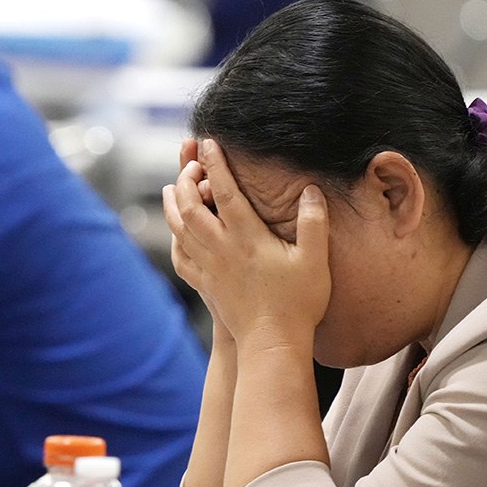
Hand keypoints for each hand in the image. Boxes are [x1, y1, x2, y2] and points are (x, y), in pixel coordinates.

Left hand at [162, 138, 331, 350]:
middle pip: (190, 206)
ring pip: (179, 229)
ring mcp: (210, 267)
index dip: (215, 163)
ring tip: (171, 188)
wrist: (272, 343)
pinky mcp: (205, 285)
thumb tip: (310, 190)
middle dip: (186, 180)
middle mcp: (222, 249)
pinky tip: (177, 233)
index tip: (208, 142)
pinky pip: (180, 257)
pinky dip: (174, 239)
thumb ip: (314, 222)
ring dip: (172, 205)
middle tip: (191, 166)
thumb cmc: (298, 303)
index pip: (225, 191)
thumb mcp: (315, 260)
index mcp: (248, 237)